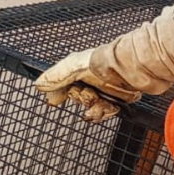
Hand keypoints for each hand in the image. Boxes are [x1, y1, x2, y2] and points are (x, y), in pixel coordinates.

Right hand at [33, 3, 173, 121]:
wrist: (135, 67)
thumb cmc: (107, 62)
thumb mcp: (75, 67)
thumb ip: (56, 76)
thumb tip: (38, 84)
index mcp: (79, 68)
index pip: (63, 85)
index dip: (60, 93)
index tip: (56, 101)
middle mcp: (92, 78)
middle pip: (77, 97)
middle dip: (82, 100)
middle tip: (89, 95)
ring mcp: (105, 88)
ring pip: (91, 107)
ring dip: (94, 109)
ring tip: (101, 103)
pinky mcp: (118, 97)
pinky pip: (106, 111)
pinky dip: (106, 112)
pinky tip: (110, 107)